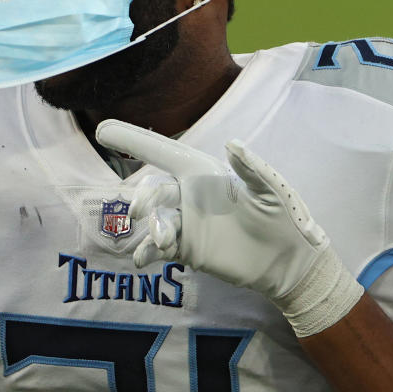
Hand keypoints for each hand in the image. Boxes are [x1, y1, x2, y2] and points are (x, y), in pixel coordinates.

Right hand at [95, 120, 362, 335]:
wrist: (288, 262)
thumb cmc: (285, 218)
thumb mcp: (273, 190)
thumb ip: (252, 168)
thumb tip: (231, 144)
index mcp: (205, 173)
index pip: (164, 151)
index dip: (135, 140)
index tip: (103, 129)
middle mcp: (190, 195)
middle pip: (152, 189)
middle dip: (141, 197)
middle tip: (139, 212)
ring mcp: (187, 223)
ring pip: (154, 219)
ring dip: (150, 227)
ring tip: (162, 241)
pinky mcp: (187, 250)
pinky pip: (157, 247)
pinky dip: (146, 251)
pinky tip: (144, 259)